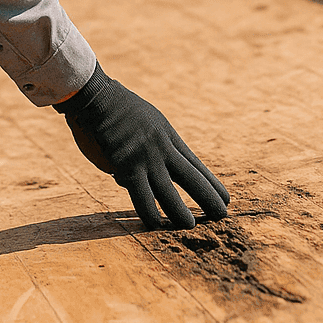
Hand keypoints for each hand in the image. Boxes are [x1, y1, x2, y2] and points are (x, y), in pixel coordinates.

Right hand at [54, 64, 229, 228]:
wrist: (97, 97)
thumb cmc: (114, 109)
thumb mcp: (145, 122)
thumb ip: (148, 148)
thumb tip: (133, 178)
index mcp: (168, 136)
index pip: (195, 164)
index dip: (211, 183)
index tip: (225, 198)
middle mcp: (162, 148)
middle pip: (191, 177)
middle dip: (208, 197)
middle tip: (222, 215)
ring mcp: (145, 157)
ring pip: (168, 192)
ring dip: (180, 211)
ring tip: (190, 226)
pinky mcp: (126, 165)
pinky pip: (141, 195)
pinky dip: (149, 212)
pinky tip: (155, 225)